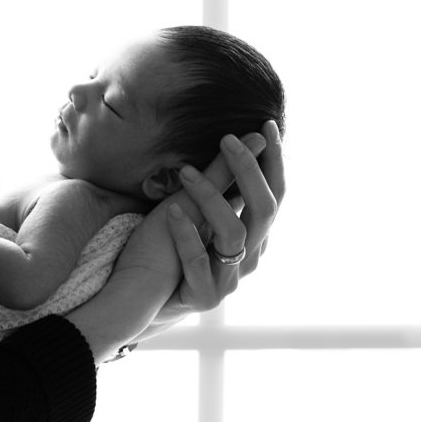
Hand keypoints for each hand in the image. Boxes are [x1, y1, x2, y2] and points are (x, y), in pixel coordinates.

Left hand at [143, 118, 284, 329]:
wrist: (145, 297)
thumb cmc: (171, 246)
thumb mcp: (196, 207)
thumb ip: (220, 179)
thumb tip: (248, 138)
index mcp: (253, 234)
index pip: (275, 192)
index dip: (273, 160)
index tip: (266, 125)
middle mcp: (248, 256)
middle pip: (264, 210)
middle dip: (248, 170)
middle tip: (228, 139)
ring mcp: (229, 279)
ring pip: (233, 234)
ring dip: (211, 198)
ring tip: (185, 172)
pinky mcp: (204, 296)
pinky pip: (198, 262)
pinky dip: (185, 234)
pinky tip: (171, 211)